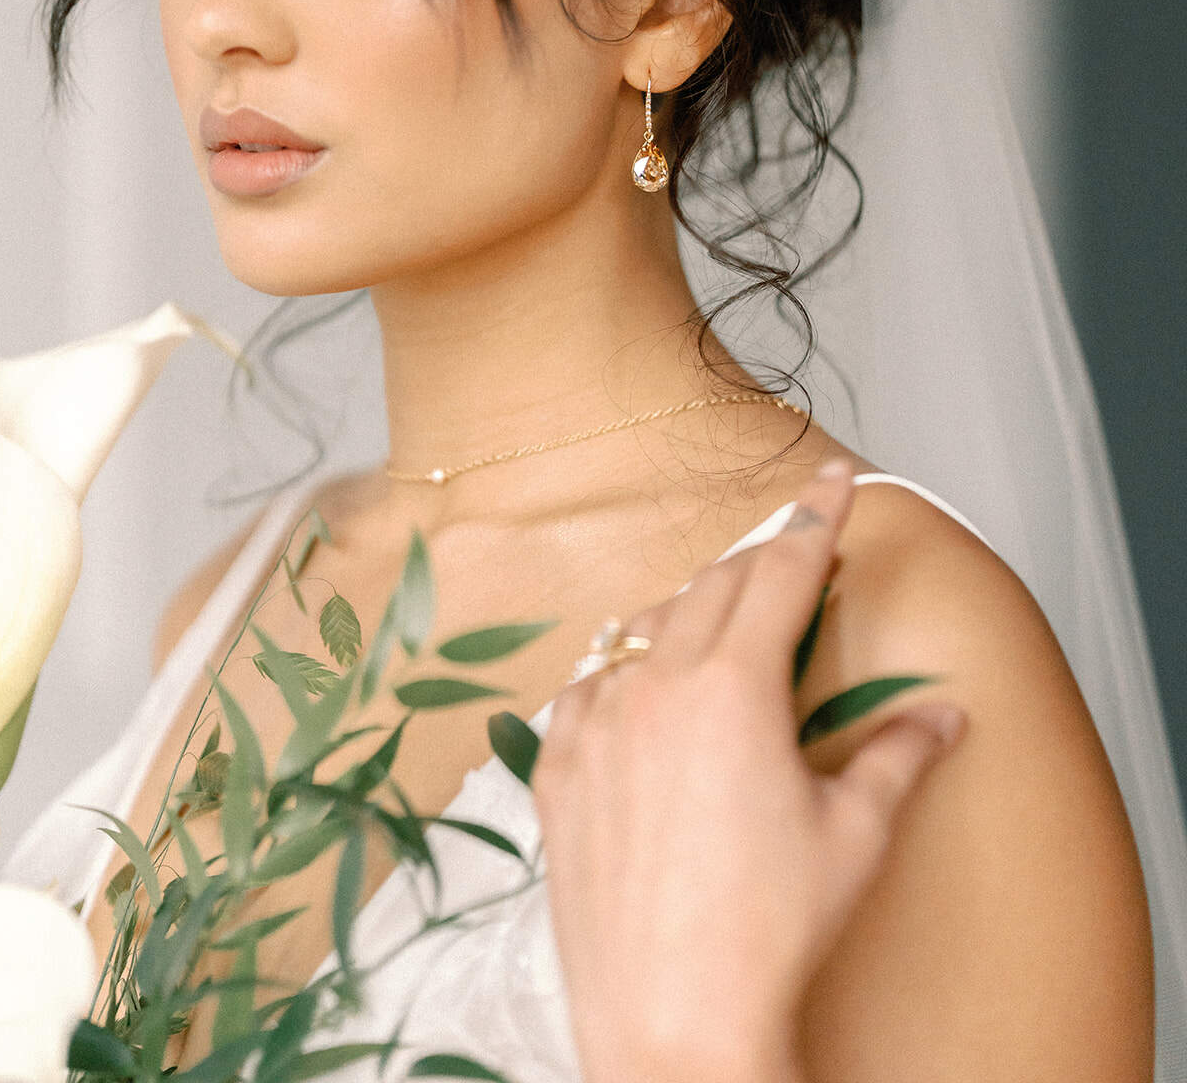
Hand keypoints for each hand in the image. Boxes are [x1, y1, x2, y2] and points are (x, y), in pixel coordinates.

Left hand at [531, 458, 967, 1082]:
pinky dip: (620, 671)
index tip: (833, 481)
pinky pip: (585, 686)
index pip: (783, 569)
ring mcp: (596, 724)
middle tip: (794, 557)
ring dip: (690, 612)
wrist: (672, 1020)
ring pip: (643, 628)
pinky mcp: (556, 768)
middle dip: (761, 562)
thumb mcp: (852, 836)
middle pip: (714, 585)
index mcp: (734, 687)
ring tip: (722, 624)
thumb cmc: (768, 932)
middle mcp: (656, 687)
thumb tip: (943, 716)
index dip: (816, 518)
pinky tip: (637, 688)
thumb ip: (897, 757)